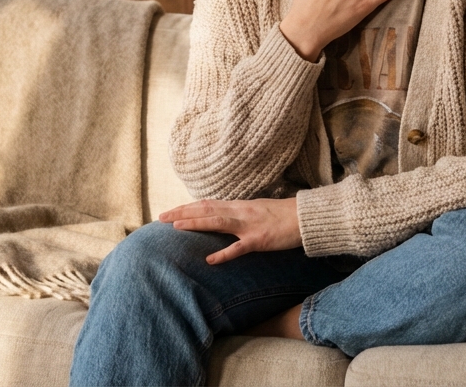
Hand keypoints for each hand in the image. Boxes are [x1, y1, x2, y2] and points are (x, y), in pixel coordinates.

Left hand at [159, 198, 301, 264]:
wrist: (305, 217)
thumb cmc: (282, 215)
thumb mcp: (256, 210)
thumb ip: (239, 213)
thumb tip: (222, 216)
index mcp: (239, 206)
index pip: (207, 204)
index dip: (187, 207)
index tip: (169, 211)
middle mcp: (240, 212)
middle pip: (206, 210)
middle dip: (182, 213)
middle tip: (161, 217)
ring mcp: (249, 225)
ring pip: (218, 222)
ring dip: (196, 224)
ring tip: (176, 227)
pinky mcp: (260, 240)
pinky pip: (239, 248)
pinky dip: (224, 254)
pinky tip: (210, 260)